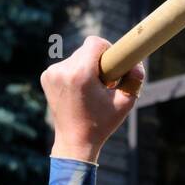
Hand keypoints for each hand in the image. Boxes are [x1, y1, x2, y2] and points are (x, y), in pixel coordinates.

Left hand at [41, 36, 143, 162]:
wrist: (74, 141)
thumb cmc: (101, 124)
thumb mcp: (124, 103)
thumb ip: (134, 80)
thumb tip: (138, 65)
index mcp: (81, 74)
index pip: (95, 43)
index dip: (107, 49)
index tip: (112, 63)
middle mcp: (63, 70)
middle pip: (85, 50)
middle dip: (97, 62)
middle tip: (104, 82)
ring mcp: (51, 73)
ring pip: (76, 58)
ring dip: (86, 67)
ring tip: (90, 90)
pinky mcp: (46, 77)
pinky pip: (66, 65)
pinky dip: (74, 73)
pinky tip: (79, 91)